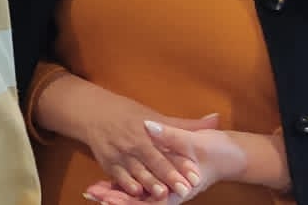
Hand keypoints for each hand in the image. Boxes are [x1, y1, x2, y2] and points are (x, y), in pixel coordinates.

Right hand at [67, 87, 216, 199]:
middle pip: (153, 163)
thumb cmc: (127, 114)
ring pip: (137, 172)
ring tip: (163, 194)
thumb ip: (185, 124)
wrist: (92, 113)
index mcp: (147, 130)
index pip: (168, 149)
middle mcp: (133, 143)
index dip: (182, 163)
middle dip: (168, 177)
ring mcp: (119, 154)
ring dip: (149, 184)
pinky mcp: (107, 164)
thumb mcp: (155, 115)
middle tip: (185, 190)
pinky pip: (118, 177)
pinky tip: (138, 193)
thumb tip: (215, 119)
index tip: (196, 174)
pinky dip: (127, 186)